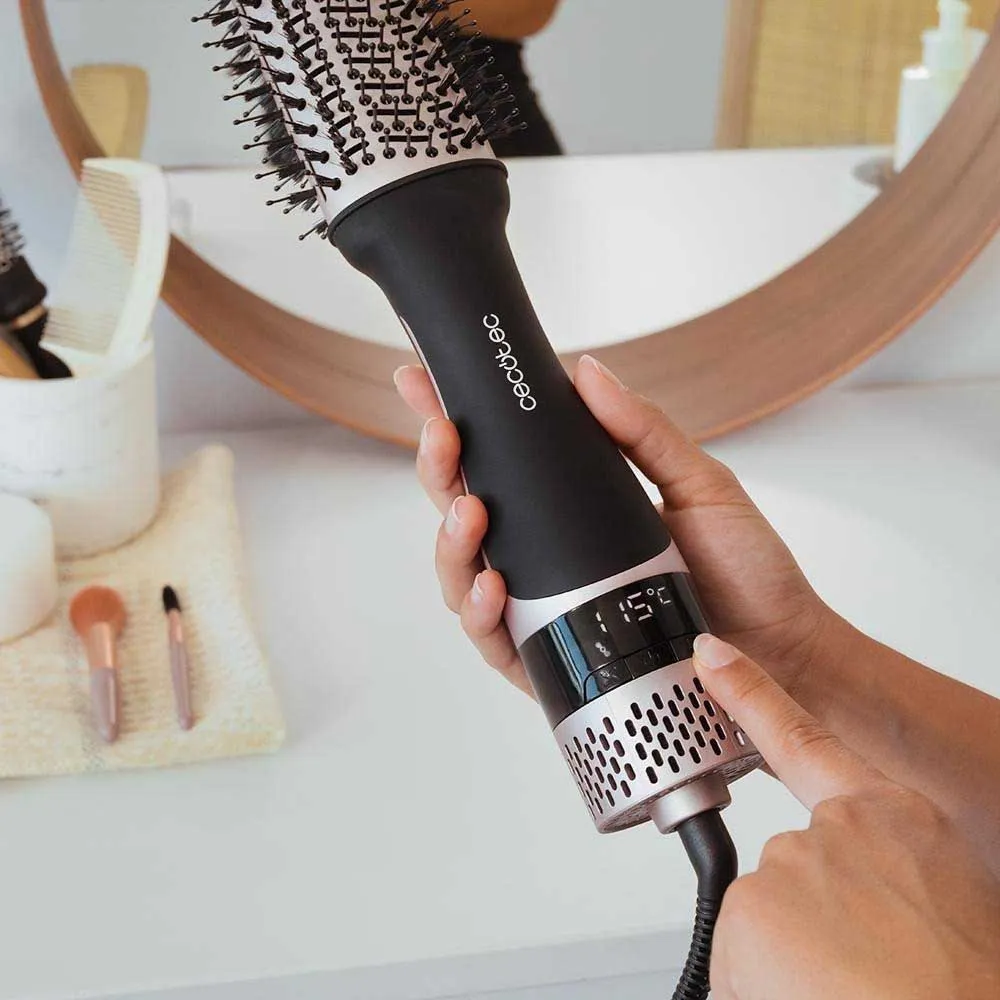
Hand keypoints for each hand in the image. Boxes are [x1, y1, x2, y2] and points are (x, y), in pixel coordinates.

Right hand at [394, 355, 835, 697]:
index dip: (451, 424)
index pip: (498, 461)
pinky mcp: (551, 660)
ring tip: (471, 513)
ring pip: (461, 576)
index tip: (421, 382)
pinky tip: (490, 586)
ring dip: (451, 542)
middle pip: (463, 512)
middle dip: (439, 471)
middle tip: (444, 434)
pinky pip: (493, 639)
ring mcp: (543, 608)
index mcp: (570, 509)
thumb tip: (588, 370)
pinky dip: (478, 612)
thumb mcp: (698, 483)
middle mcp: (545, 557)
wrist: (779, 652)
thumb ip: (642, 430)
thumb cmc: (744, 571)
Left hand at [692, 634, 999, 999]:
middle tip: (865, 966)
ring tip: (853, 986)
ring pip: (764, 917)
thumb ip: (884, 877)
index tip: (713, 659)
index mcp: (894, 818)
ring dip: (791, 957)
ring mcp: (788, 863)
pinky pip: (738, 955)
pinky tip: (814, 994)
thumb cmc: (965, 984)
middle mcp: (834, 830)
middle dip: (810, 918)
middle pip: (790, 865)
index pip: (806, 740)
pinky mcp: (750, 909)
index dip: (752, 695)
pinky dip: (762, 982)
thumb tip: (861, 900)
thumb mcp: (943, 908)